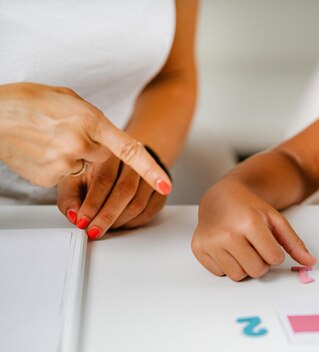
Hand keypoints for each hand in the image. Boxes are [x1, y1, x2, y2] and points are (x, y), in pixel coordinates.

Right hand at [0, 83, 170, 193]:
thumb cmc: (27, 102)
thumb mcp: (69, 100)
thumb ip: (93, 119)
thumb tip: (106, 134)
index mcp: (91, 121)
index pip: (129, 151)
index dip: (150, 170)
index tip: (166, 184)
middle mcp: (80, 144)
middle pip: (104, 159)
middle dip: (93, 149)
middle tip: (68, 134)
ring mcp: (64, 164)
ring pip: (83, 168)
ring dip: (72, 157)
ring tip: (48, 139)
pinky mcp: (49, 178)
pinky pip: (64, 176)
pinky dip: (56, 166)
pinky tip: (40, 150)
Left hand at [57, 155, 166, 238]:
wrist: (125, 162)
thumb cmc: (96, 171)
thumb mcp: (75, 178)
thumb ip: (70, 197)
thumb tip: (74, 215)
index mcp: (110, 152)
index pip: (104, 180)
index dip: (93, 204)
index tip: (83, 221)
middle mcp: (134, 162)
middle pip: (125, 191)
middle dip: (107, 216)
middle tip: (94, 230)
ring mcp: (150, 176)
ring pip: (138, 203)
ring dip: (119, 221)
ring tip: (104, 227)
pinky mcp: (159, 191)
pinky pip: (148, 211)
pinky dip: (132, 223)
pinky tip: (119, 223)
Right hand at [192, 180, 315, 280]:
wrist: (221, 197)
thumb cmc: (249, 208)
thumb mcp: (275, 220)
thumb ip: (294, 242)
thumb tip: (309, 263)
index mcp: (249, 223)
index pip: (273, 259)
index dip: (275, 254)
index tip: (269, 243)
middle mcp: (227, 233)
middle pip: (255, 271)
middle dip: (261, 263)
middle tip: (255, 247)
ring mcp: (210, 242)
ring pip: (237, 275)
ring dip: (244, 266)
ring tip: (242, 247)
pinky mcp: (198, 249)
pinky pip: (220, 273)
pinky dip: (227, 264)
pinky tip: (227, 248)